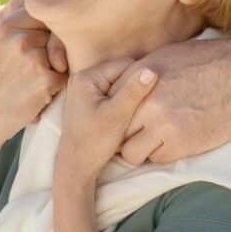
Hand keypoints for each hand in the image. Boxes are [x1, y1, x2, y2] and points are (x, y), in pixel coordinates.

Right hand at [0, 0, 65, 139]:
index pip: (39, 10)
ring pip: (61, 50)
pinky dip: (57, 83)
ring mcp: (34, 57)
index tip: (41, 37)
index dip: (44, 24)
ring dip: (56, 63)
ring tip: (37, 79)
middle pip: (54, 29)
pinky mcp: (47, 79)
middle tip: (41, 62)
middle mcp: (19, 38)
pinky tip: (41, 93)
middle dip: (52, 44)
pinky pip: (66, 72)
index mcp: (4, 26)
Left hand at [56, 57, 158, 184]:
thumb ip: (133, 92)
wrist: (77, 165)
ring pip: (118, 84)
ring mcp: (86, 89)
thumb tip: (151, 70)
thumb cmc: (95, 142)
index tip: (153, 95)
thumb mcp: (117, 116)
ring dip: (130, 96)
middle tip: (146, 104)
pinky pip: (113, 93)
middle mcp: (83, 78)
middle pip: (121, 74)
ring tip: (137, 111)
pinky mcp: (89, 100)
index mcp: (87, 77)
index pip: (125, 66)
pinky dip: (122, 102)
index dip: (141, 80)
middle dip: (135, 87)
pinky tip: (129, 115)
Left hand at [119, 37, 230, 164]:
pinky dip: (162, 153)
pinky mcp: (179, 144)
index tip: (126, 116)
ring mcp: (161, 124)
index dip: (117, 110)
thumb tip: (127, 83)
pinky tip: (175, 142)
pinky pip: (156, 158)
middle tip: (137, 133)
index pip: (110, 101)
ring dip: (141, 149)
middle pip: (116, 130)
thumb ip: (143, 72)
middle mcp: (145, 101)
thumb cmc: (211, 61)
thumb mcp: (169, 55)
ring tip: (155, 141)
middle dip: (124, 133)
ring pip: (131, 152)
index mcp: (140, 76)